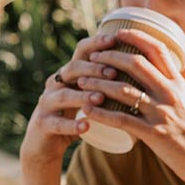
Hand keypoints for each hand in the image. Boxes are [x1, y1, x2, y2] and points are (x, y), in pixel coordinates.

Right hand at [19, 34, 119, 164]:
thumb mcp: (87, 94)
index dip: (96, 44)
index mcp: (69, 73)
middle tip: (113, 73)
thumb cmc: (74, 115)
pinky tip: (86, 127)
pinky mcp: (43, 124)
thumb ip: (105, 81)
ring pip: (63, 95)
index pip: (81, 51)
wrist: (45, 143)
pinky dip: (72, 125)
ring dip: (83, 96)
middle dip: (93, 69)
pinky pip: (57, 123)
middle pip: (72, 69)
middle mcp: (55, 83)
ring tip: (100, 98)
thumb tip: (141, 64)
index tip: (115, 40)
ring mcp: (46, 103)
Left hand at [77, 28, 184, 184]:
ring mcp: (162, 113)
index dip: (136, 37)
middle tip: (93, 57)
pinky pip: (121, 119)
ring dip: (98, 83)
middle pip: (136, 64)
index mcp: (179, 83)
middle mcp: (170, 93)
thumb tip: (155, 77)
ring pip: (123, 90)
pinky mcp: (153, 133)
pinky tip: (87, 111)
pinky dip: (101, 113)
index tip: (117, 32)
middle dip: (110, 56)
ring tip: (82, 81)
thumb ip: (171, 89)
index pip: (157, 50)